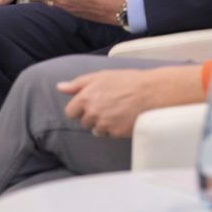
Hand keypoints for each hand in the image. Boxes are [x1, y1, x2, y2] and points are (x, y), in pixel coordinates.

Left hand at [56, 62, 204, 137]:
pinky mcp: (115, 133)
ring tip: (118, 111)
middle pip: (84, 122)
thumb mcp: (101, 76)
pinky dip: (115, 128)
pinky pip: (109, 134)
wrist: (152, 92)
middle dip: (93, 116)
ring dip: (103, 123)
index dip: (80, 109)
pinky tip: (124, 118)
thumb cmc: (127, 81)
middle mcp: (92, 112)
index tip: (91, 104)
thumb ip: (77, 84)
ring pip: (96, 129)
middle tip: (109, 105)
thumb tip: (59, 87)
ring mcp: (104, 124)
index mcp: (86, 97)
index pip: (70, 112)